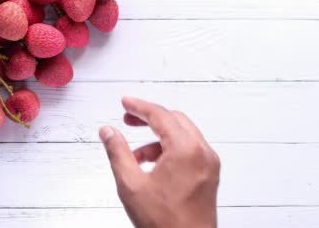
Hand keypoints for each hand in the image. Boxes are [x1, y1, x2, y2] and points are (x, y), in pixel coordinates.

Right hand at [100, 97, 219, 227]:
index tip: (125, 103)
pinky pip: (190, 150)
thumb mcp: (131, 185)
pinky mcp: (210, 175)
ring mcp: (209, 163)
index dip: (139, 107)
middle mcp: (202, 152)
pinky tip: (152, 166)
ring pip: (183, 135)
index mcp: (185, 149)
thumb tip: (108, 132)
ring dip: (158, 138)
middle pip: (174, 120)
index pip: (160, 115)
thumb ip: (118, 152)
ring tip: (135, 157)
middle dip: (149, 118)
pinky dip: (171, 150)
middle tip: (127, 121)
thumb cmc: (164, 222)